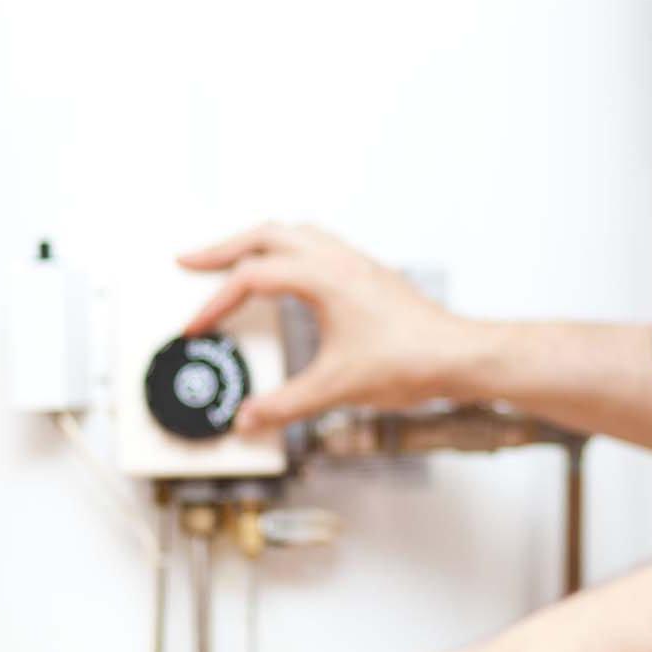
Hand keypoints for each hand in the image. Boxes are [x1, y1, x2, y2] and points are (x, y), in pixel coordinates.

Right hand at [179, 223, 475, 431]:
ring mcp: (357, 263)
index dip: (216, 304)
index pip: (252, 277)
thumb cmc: (412, 361)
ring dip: (257, 243)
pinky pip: (318, 245)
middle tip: (189, 263)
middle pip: (267, 234)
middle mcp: (339, 259)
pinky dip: (288, 251)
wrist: (461, 356)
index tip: (196, 329)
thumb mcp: (337, 388)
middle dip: (223, 248)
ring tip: (231, 262)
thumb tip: (249, 418)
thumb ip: (286, 404)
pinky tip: (286, 276)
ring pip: (295, 233)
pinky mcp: (369, 275)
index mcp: (324, 276)